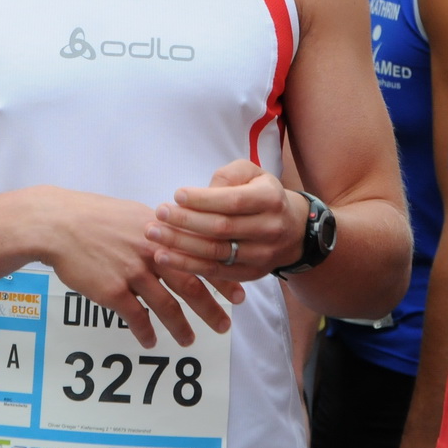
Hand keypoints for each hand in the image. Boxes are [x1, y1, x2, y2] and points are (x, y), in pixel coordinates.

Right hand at [41, 189, 241, 349]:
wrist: (57, 224)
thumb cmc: (91, 216)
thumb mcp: (131, 213)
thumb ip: (156, 231)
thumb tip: (174, 242)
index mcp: (160, 232)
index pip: (200, 257)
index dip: (221, 277)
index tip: (239, 294)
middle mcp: (151, 251)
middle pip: (191, 283)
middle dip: (211, 307)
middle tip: (225, 326)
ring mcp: (132, 271)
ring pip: (167, 305)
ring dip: (181, 326)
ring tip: (189, 340)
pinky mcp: (112, 290)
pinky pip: (136, 317)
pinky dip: (146, 332)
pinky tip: (150, 340)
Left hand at [148, 160, 308, 280]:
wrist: (293, 229)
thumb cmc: (262, 194)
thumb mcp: (252, 173)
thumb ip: (229, 175)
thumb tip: (203, 190)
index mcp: (270, 199)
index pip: (233, 201)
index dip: (203, 200)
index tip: (176, 195)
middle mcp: (269, 229)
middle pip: (221, 228)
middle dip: (186, 222)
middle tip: (158, 213)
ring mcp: (262, 255)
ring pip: (216, 253)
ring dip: (181, 246)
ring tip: (154, 236)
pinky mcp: (251, 274)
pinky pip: (216, 273)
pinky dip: (188, 266)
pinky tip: (165, 258)